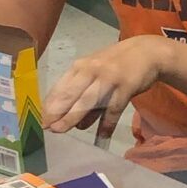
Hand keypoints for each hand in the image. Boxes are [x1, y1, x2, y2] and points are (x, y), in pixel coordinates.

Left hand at [43, 36, 164, 141]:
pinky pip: (113, 108)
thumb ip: (84, 94)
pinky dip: (107, 123)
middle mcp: (92, 70)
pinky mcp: (126, 87)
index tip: (39, 119)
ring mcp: (109, 78)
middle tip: (45, 126)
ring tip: (61, 130)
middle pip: (71, 94)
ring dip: (73, 116)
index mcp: (81, 66)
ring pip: (88, 100)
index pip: (61, 87)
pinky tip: (102, 135)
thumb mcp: (96, 73)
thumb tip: (75, 122)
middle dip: (57, 111)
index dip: (49, 104)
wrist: (147, 52)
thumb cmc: (116, 64)